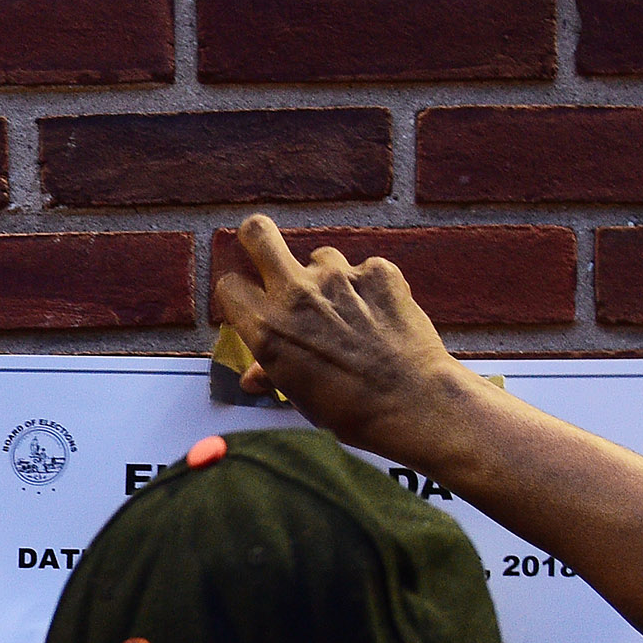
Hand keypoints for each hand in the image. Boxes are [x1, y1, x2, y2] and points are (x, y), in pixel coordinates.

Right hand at [211, 216, 466, 464]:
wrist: (412, 403)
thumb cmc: (350, 409)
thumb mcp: (299, 395)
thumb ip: (272, 372)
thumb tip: (255, 376)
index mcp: (268, 328)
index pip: (230, 285)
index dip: (240, 292)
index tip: (252, 301)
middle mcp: (296, 294)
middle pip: (257, 232)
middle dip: (256, 237)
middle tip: (266, 252)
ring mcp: (338, 277)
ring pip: (321, 257)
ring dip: (328, 278)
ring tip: (349, 312)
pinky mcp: (378, 271)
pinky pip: (364, 269)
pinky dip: (369, 288)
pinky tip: (380, 316)